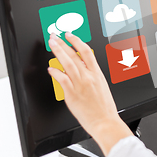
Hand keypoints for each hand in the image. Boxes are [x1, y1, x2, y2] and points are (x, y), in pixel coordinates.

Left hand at [47, 33, 131, 155]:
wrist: (105, 121)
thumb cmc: (105, 108)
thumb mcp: (102, 87)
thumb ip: (92, 76)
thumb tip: (82, 68)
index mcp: (97, 74)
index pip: (86, 52)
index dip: (76, 41)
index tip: (70, 35)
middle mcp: (88, 77)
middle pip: (74, 55)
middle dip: (63, 43)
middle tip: (55, 36)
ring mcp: (80, 85)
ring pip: (67, 64)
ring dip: (58, 52)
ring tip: (52, 45)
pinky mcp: (72, 95)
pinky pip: (62, 80)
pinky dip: (55, 73)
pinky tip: (50, 69)